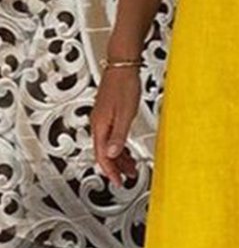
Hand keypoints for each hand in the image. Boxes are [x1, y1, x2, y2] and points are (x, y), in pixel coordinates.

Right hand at [90, 67, 140, 187]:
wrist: (123, 66)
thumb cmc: (124, 85)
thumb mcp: (125, 114)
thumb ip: (118, 136)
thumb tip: (111, 154)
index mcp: (100, 126)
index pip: (101, 156)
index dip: (110, 171)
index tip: (118, 181)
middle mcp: (98, 123)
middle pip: (104, 152)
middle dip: (116, 166)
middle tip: (127, 176)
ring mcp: (103, 118)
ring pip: (108, 144)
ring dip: (119, 156)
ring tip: (131, 165)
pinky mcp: (108, 113)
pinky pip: (111, 135)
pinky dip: (119, 144)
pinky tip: (127, 147)